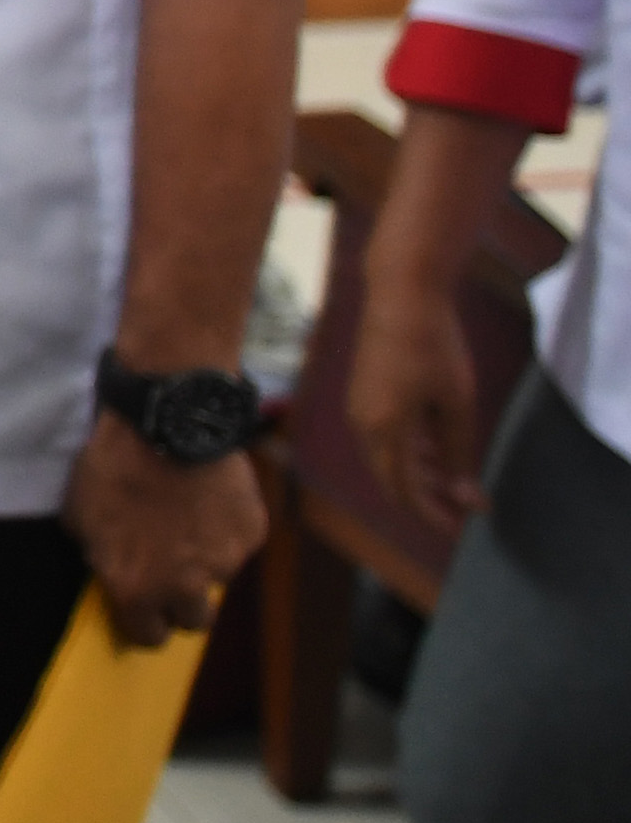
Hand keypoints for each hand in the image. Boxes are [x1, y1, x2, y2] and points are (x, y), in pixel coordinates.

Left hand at [61, 414, 266, 648]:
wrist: (164, 423)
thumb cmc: (111, 467)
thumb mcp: (80, 517)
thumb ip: (101, 555)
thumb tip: (111, 566)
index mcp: (136, 589)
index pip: (147, 636)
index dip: (144, 623)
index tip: (142, 608)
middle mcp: (184, 587)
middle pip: (192, 620)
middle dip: (181, 603)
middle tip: (170, 571)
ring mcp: (224, 561)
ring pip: (218, 577)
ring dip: (204, 560)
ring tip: (187, 517)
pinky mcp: (251, 533)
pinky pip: (238, 542)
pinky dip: (225, 527)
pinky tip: (207, 495)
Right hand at [348, 283, 489, 536]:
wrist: (400, 294)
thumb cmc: (434, 346)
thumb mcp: (456, 404)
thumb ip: (456, 454)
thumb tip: (463, 498)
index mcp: (385, 430)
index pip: (405, 491)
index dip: (433, 515)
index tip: (462, 528)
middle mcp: (363, 424)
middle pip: (390, 480)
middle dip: (425, 500)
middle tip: (461, 509)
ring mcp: (358, 408)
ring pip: (385, 459)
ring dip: (416, 475)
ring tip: (452, 478)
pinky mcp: (361, 394)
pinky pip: (380, 437)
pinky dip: (406, 451)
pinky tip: (432, 447)